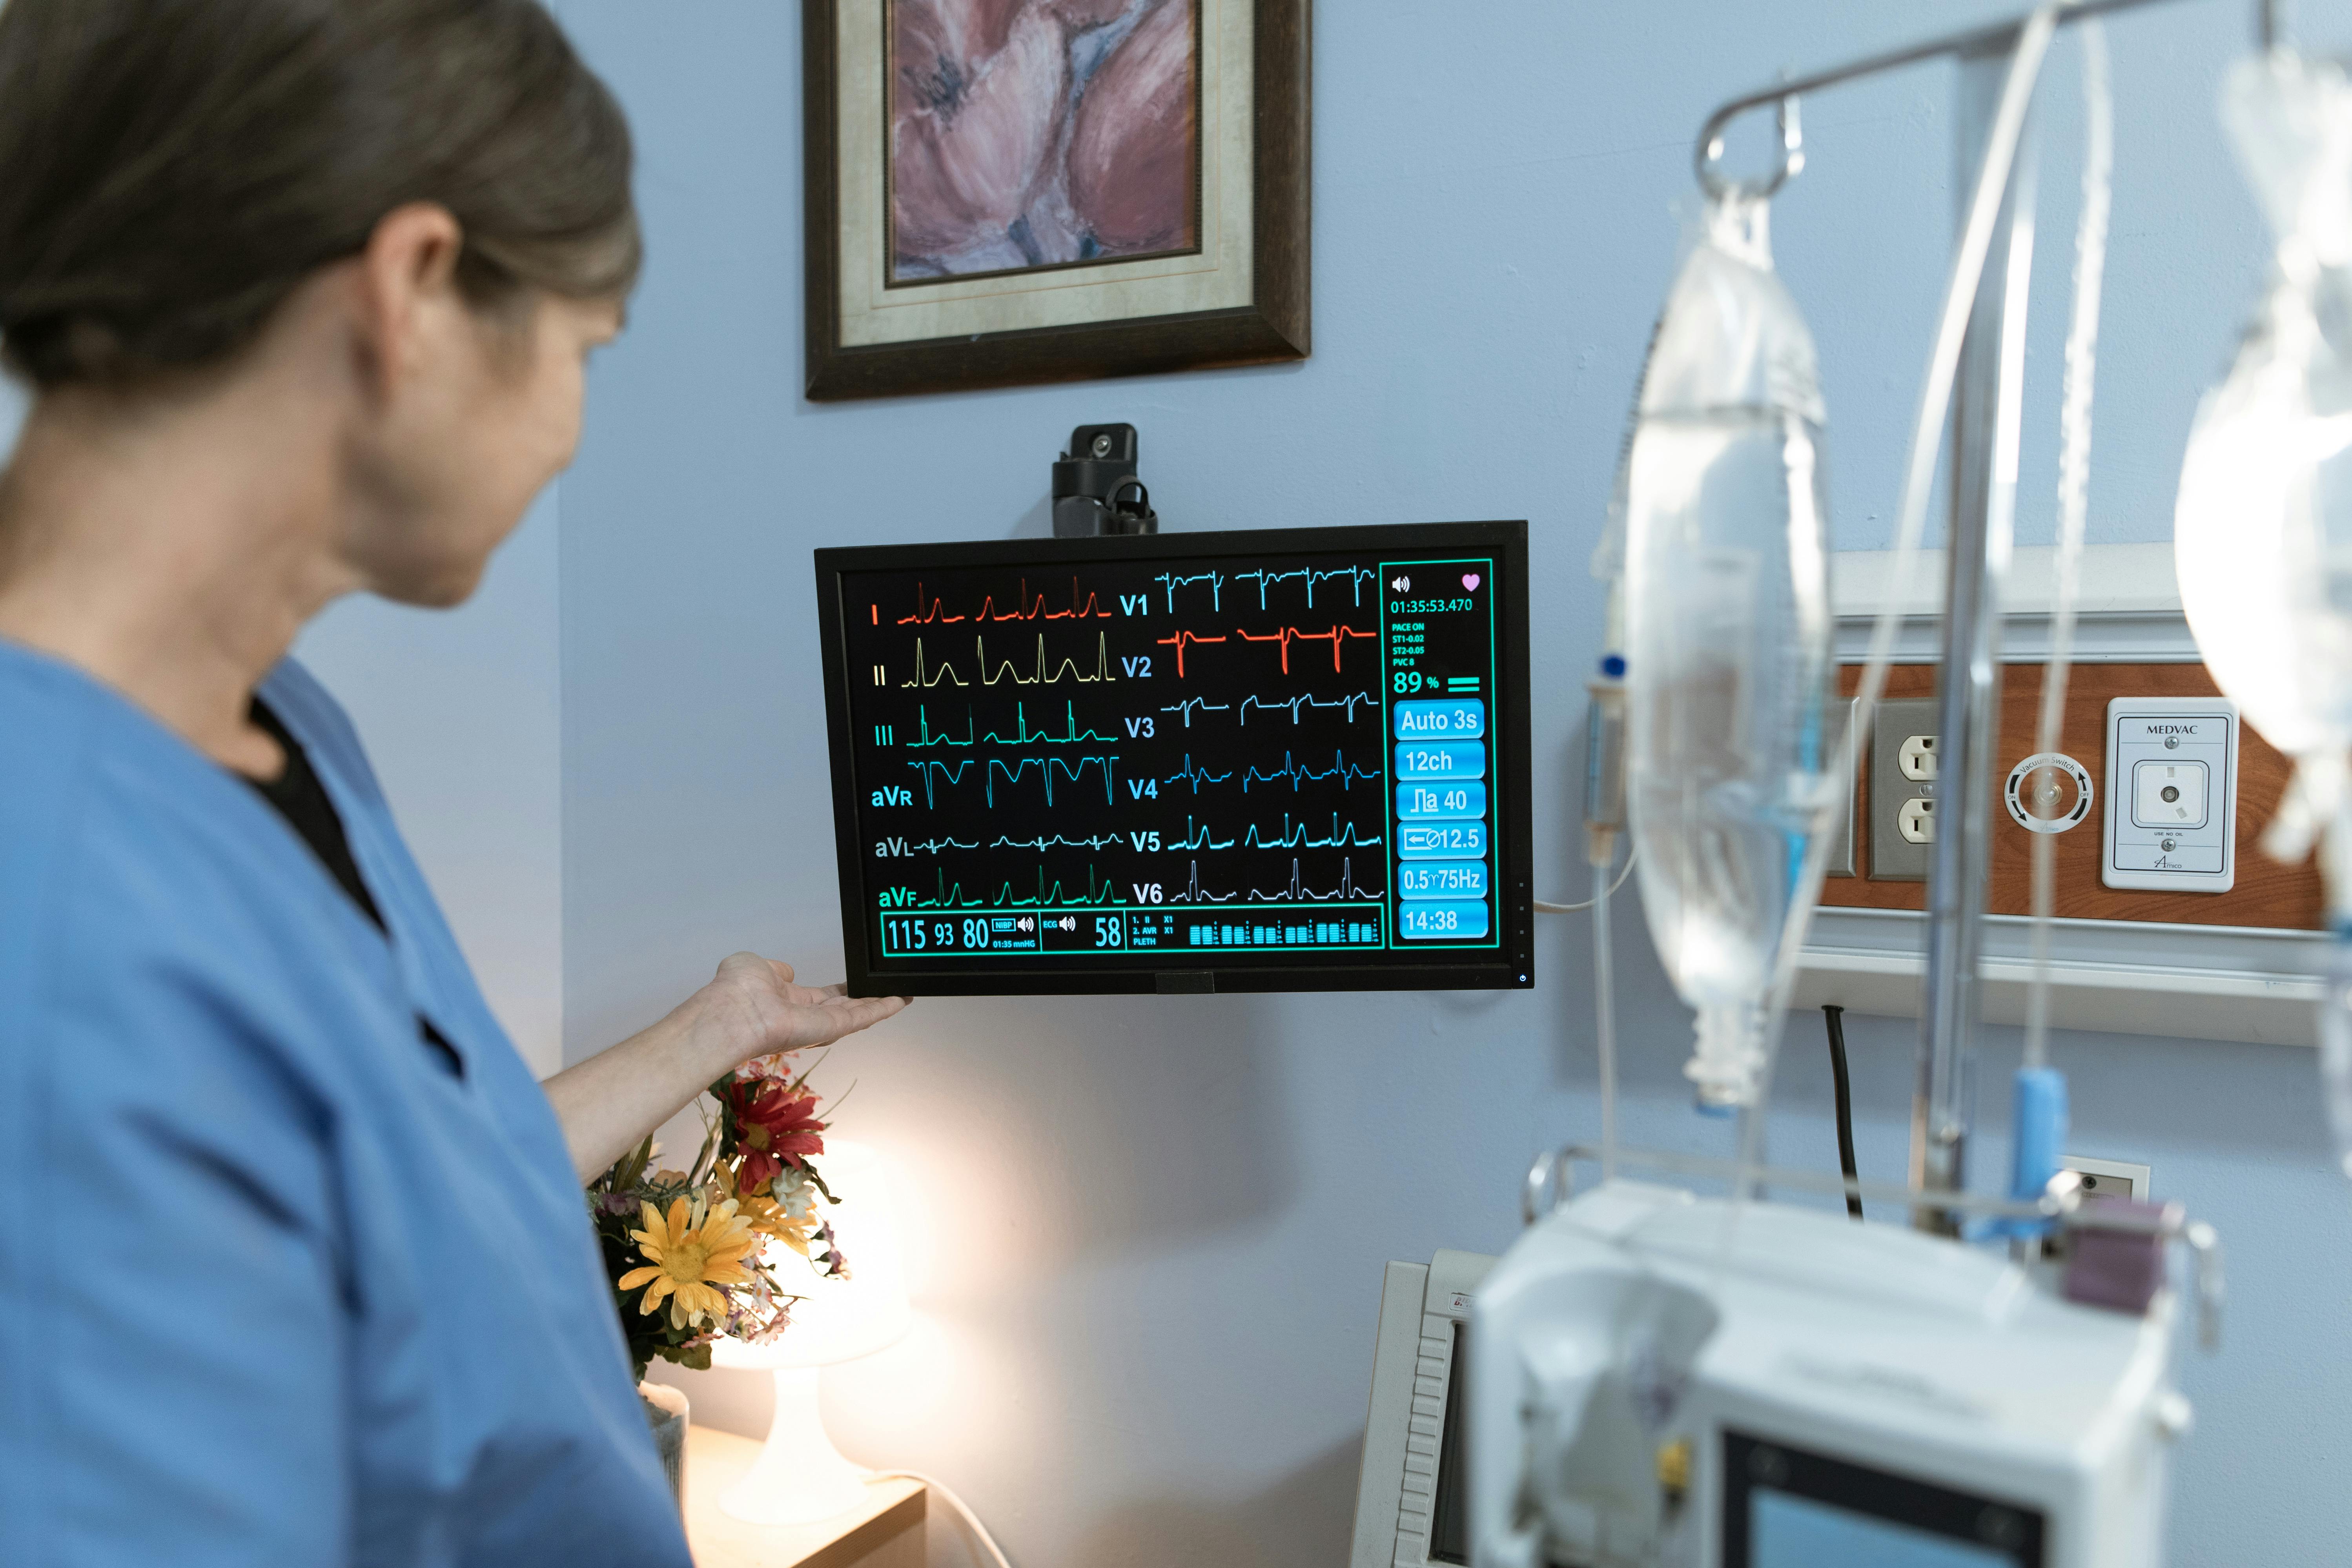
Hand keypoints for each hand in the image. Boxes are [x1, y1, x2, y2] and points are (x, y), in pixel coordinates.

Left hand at [689, 952, 909, 1074]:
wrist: (732, 1012)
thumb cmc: (736, 990)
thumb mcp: (756, 966)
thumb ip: (776, 970)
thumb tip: (786, 973)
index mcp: (788, 1000)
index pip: (822, 997)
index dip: (843, 991)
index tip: (858, 982)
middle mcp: (805, 1016)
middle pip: (845, 1009)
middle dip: (868, 1000)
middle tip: (890, 990)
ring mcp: (818, 1025)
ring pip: (857, 1015)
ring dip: (881, 1005)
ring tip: (903, 994)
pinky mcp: (828, 1029)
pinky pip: (860, 1018)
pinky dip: (882, 1008)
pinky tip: (900, 999)